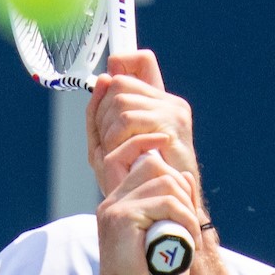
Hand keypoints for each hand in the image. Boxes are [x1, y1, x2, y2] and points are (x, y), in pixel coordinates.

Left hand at [87, 50, 203, 216]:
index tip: (106, 85)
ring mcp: (173, 112)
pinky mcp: (172, 127)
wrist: (165, 212)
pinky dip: (116, 139)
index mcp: (157, 102)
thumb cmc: (137, 182)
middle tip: (107, 142)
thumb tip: (104, 78)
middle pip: (119, 83)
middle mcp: (168, 102)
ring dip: (108, 130)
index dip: (120, 65)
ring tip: (115, 153)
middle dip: (102, 113)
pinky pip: (128, 121)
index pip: (138, 61)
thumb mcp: (110, 144)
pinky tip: (123, 156)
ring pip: (120, 101)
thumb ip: (101, 112)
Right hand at [89, 150, 201, 274]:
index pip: (145, 162)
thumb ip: (175, 208)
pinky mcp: (121, 219)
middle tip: (190, 230)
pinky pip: (166, 203)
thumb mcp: (170, 239)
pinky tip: (185, 244)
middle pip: (156, 166)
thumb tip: (183, 177)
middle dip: (184, 193)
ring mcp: (114, 208)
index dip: (173, 172)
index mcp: (121, 204)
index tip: (189, 196)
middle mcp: (114, 202)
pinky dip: (184, 220)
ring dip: (187, 211)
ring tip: (187, 241)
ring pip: (165, 183)